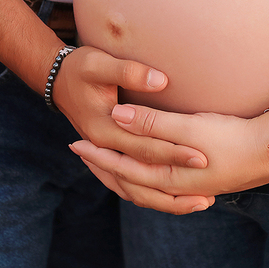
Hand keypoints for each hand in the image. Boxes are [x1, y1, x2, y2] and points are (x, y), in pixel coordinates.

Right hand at [52, 47, 213, 213]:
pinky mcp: (110, 156)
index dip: (174, 152)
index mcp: (103, 131)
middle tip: (210, 193)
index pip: (145, 148)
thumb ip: (130, 72)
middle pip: (144, 175)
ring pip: (137, 189)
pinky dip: (153, 193)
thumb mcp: (100, 64)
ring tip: (202, 203)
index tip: (202, 157)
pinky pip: (131, 185)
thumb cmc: (80, 68)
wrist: (57, 80)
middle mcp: (104, 149)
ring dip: (167, 199)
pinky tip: (178, 196)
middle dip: (178, 184)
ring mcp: (106, 156)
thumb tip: (161, 81)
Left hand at [70, 105, 268, 212]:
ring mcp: (190, 187)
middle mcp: (176, 188)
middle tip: (81, 152)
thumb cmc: (232, 138)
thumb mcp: (189, 128)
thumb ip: (152, 123)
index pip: (122, 169)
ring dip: (123, 172)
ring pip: (146, 186)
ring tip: (107, 160)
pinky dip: (145, 175)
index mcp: (169, 179)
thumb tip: (116, 116)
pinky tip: (147, 166)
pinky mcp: (202, 179)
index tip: (75, 144)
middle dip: (104, 168)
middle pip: (130, 183)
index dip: (97, 156)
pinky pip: (162, 184)